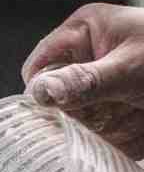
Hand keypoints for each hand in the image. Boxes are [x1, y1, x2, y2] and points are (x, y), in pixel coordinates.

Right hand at [23, 3, 143, 158]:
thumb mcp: (130, 68)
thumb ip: (84, 81)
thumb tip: (39, 93)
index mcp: (84, 32)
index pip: (38, 66)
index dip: (42, 92)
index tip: (57, 112)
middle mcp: (87, 57)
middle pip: (55, 98)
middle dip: (76, 116)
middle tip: (101, 118)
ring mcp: (100, 85)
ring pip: (76, 120)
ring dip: (98, 130)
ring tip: (129, 120)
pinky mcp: (113, 108)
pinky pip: (97, 132)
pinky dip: (112, 139)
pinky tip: (133, 129)